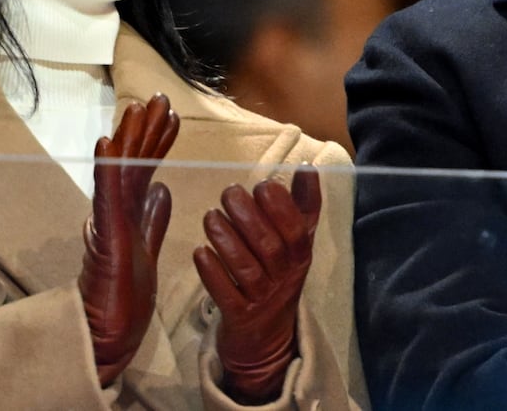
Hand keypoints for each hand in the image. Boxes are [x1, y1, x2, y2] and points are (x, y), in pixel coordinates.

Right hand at [78, 93, 179, 386]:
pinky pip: (105, 195)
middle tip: (159, 98)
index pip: (146, 169)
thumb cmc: (124, 296)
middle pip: (133, 161)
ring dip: (128, 137)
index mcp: (130, 212)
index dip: (158, 141)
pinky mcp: (104, 235)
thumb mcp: (147, 246)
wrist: (108, 332)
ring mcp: (109, 220)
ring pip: (119, 170)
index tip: (173, 116)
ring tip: (137, 107)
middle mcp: (117, 211)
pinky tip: (108, 142)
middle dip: (146, 129)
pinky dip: (107, 167)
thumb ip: (152, 218)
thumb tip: (162, 189)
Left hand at [193, 167, 321, 403]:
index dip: (281, 207)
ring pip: (246, 269)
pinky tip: (199, 252)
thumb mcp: (296, 245)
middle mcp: (284, 279)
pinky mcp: (239, 317)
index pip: (297, 231)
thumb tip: (308, 167)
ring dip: (226, 240)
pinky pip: (226, 295)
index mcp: (300, 257)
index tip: (262, 185)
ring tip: (210, 217)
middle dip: (249, 217)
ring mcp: (262, 300)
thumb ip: (303, 206)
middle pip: (269, 247)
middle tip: (229, 192)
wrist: (266, 338)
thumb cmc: (279, 277)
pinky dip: (212, 273)